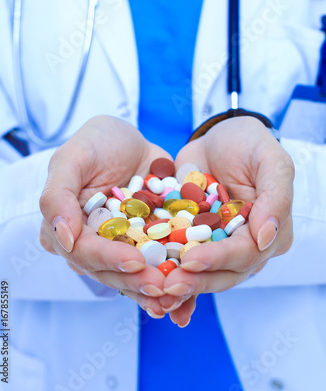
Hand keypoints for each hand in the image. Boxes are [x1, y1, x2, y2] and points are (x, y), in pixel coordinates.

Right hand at [40, 116, 176, 315]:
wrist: (132, 139)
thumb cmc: (96, 141)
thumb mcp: (72, 157)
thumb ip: (58, 195)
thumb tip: (62, 238)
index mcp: (68, 227)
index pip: (83, 251)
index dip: (107, 258)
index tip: (133, 262)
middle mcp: (93, 243)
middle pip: (110, 270)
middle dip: (135, 281)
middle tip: (161, 287)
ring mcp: (122, 245)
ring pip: (135, 275)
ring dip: (155, 289)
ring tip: (177, 297)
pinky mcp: (147, 243)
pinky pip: (159, 264)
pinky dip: (173, 277)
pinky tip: (188, 294)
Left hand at [162, 117, 293, 326]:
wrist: (217, 136)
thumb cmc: (249, 143)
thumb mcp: (270, 161)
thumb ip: (275, 198)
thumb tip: (266, 238)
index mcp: (270, 230)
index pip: (247, 253)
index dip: (220, 259)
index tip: (192, 260)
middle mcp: (247, 244)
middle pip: (224, 272)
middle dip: (197, 280)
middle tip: (168, 286)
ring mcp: (219, 243)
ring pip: (203, 272)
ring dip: (182, 286)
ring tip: (158, 292)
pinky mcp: (194, 238)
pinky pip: (183, 260)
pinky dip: (171, 276)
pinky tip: (155, 294)